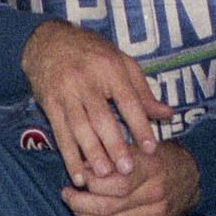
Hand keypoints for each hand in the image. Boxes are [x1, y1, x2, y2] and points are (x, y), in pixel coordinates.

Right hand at [21, 20, 171, 182]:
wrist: (47, 41)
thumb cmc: (92, 52)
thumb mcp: (121, 62)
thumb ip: (142, 91)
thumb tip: (168, 114)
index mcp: (110, 69)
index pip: (128, 101)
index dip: (140, 125)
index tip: (151, 148)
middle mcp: (87, 81)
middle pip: (102, 117)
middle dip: (114, 145)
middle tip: (127, 169)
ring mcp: (66, 93)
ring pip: (79, 127)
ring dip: (91, 153)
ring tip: (104, 175)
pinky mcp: (49, 104)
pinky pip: (60, 133)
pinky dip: (69, 156)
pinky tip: (78, 174)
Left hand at [61, 143, 200, 215]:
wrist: (194, 176)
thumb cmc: (159, 158)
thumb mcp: (141, 146)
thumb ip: (114, 155)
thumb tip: (82, 167)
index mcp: (151, 168)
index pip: (114, 182)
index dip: (90, 182)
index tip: (78, 176)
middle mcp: (155, 194)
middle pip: (108, 207)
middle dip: (80, 203)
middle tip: (67, 195)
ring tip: (75, 210)